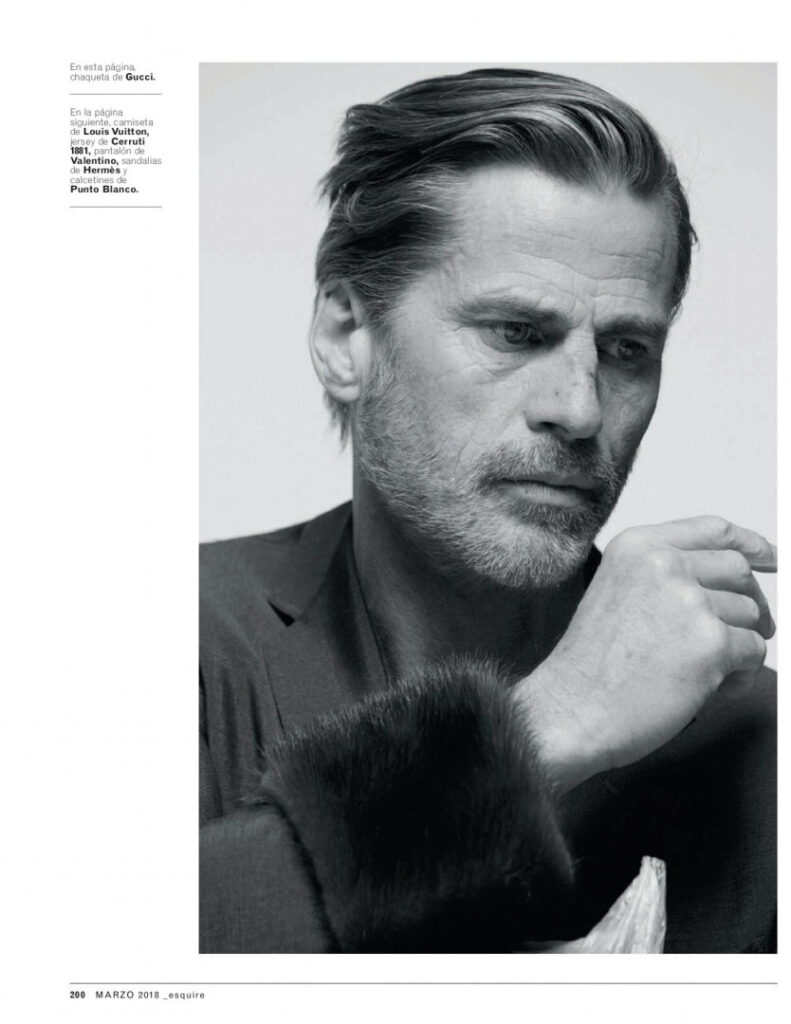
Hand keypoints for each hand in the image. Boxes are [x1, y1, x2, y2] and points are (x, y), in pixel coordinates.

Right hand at [517, 515, 775, 792]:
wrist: (572, 710)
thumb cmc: (589, 666)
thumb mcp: (617, 593)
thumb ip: (664, 577)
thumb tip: (729, 583)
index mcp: (637, 546)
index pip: (712, 530)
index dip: (750, 544)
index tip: (769, 555)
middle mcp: (663, 564)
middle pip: (738, 571)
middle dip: (751, 603)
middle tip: (748, 630)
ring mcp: (688, 600)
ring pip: (750, 614)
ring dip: (739, 644)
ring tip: (705, 672)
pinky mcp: (710, 642)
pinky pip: (754, 652)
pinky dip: (741, 675)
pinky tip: (710, 688)